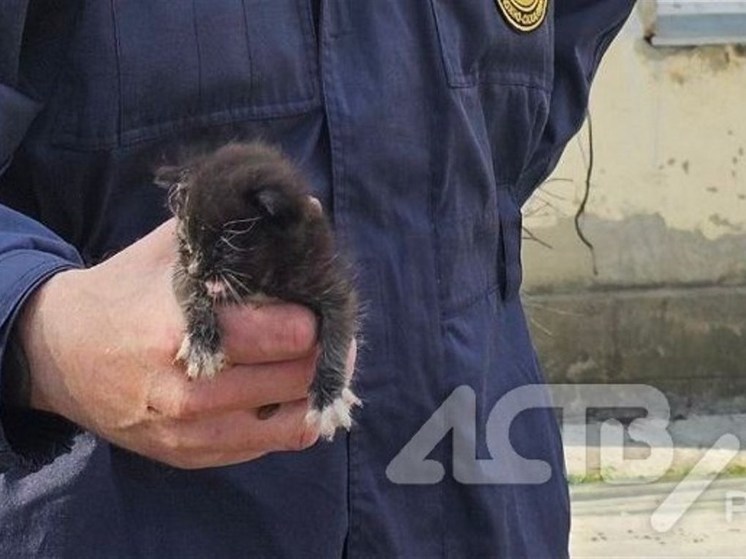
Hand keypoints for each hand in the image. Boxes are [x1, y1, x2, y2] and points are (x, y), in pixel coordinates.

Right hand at [17, 220, 354, 468]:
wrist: (58, 355)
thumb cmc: (123, 292)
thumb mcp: (167, 250)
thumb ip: (231, 232)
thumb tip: (303, 208)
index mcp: (183, 328)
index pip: (289, 332)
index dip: (315, 313)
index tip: (316, 300)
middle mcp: (189, 390)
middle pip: (300, 375)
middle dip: (322, 348)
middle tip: (323, 329)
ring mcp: (191, 432)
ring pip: (296, 418)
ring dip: (313, 386)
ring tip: (309, 359)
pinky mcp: (193, 456)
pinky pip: (273, 445)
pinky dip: (292, 416)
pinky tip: (284, 390)